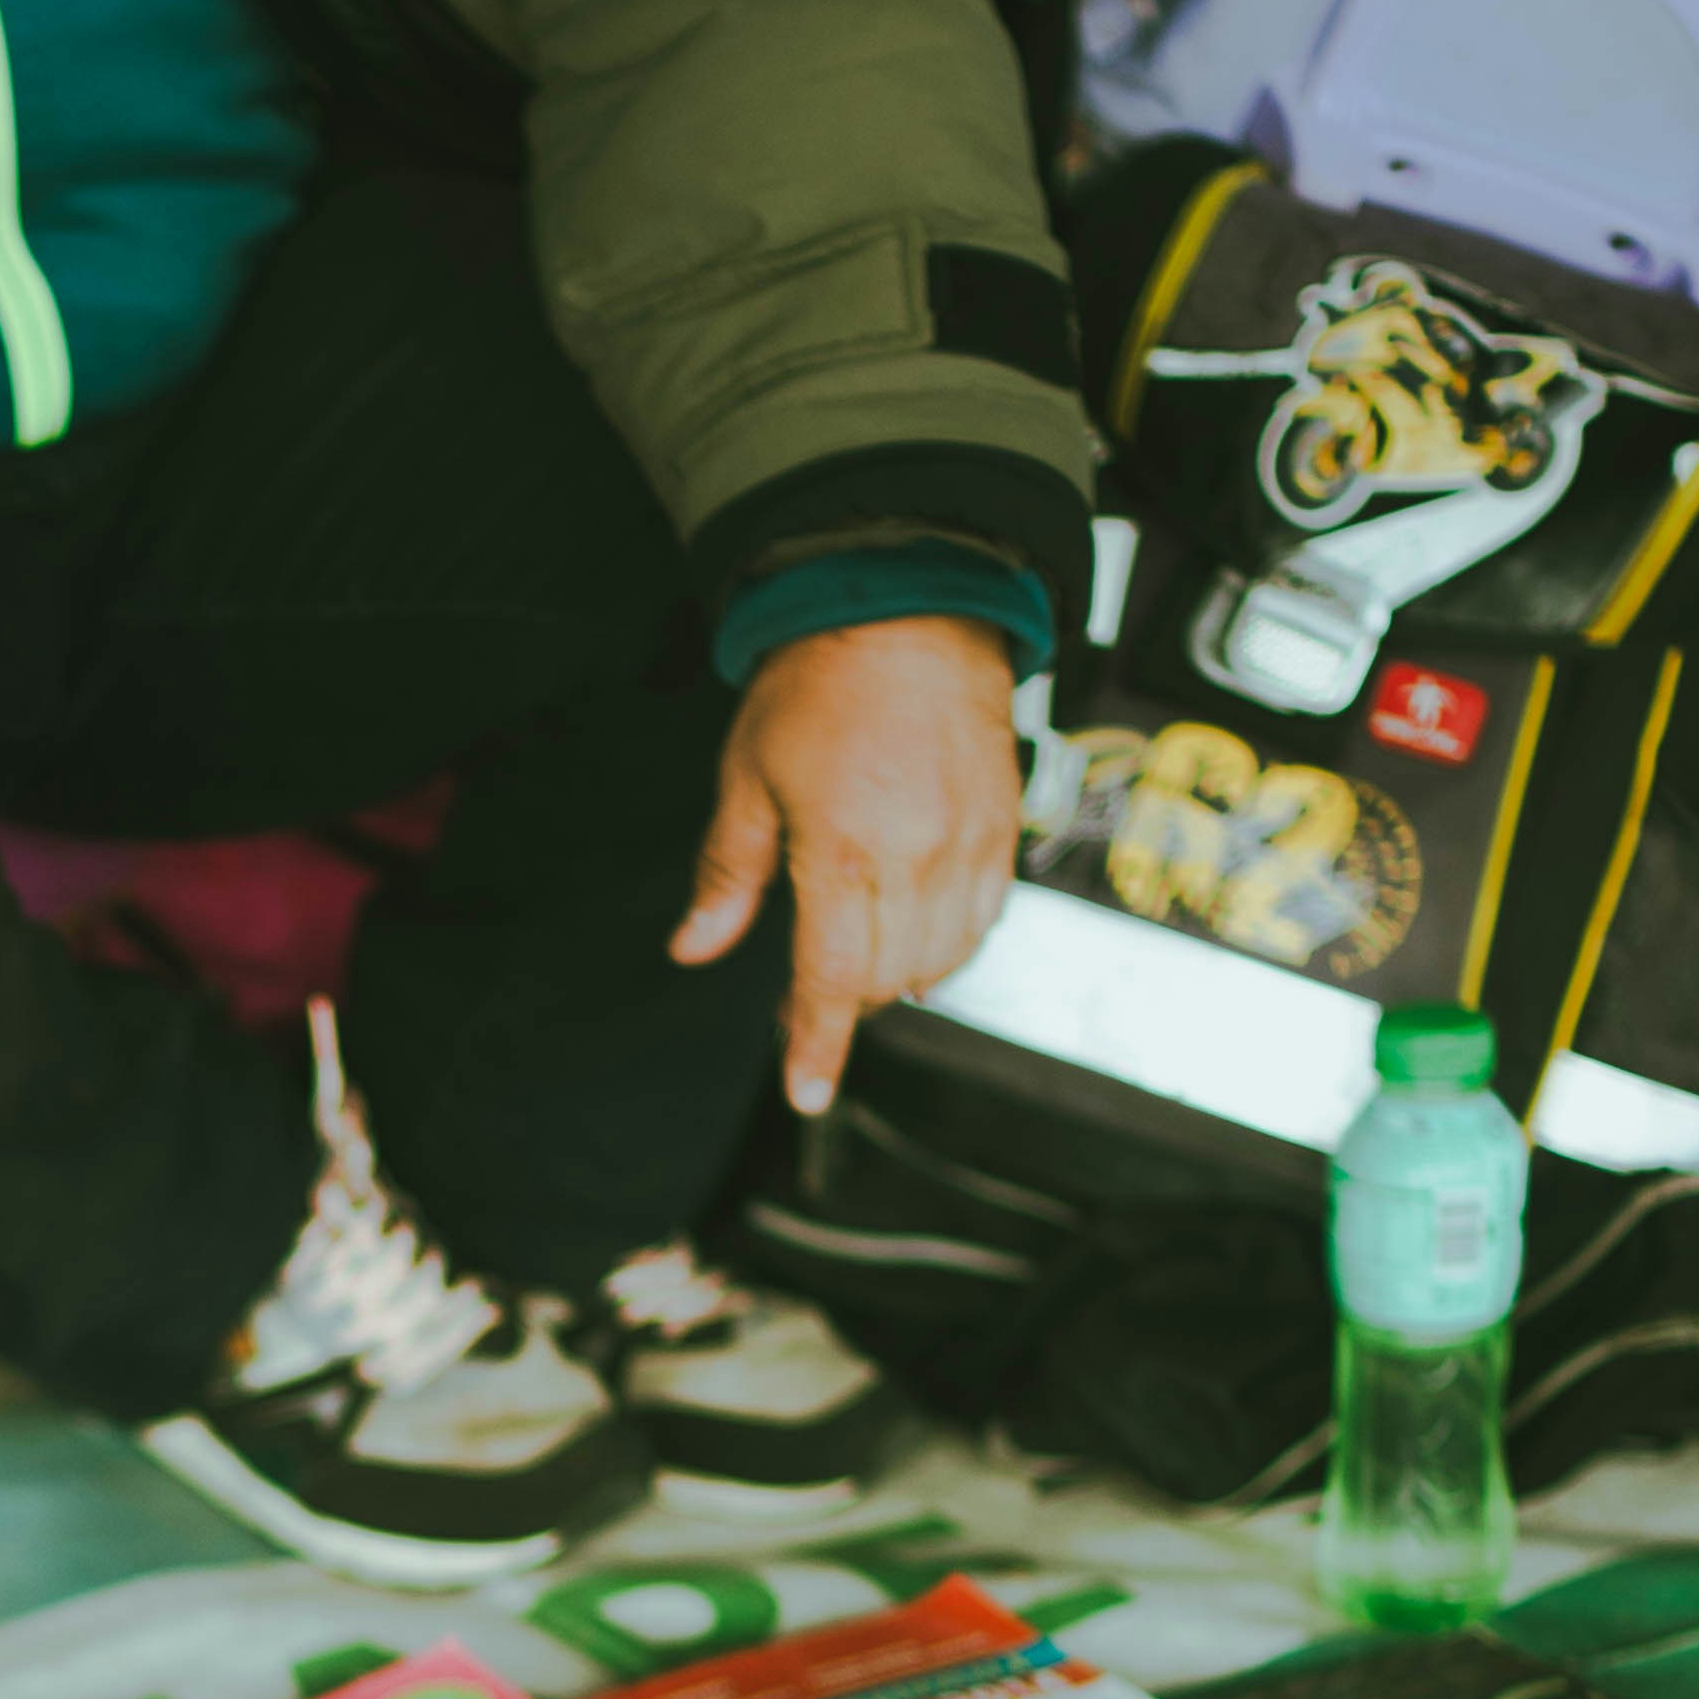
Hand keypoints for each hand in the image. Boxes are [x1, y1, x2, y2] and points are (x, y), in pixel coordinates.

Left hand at [671, 612, 1024, 1120]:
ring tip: (863, 947)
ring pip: (942, 959)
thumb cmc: (821, 681)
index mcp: (844, 849)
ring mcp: (969, 844)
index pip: (831, 980)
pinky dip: (949, 941)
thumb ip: (728, 876)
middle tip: (810, 988)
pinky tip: (918, 925)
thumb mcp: (746, 778)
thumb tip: (694, 948)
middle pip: (887, 980)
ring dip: (899, 975)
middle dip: (847, 1001)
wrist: (909, 605)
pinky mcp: (1004, 828)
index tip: (807, 1092)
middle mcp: (916, 856)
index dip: (816, 1045)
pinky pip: (984, 918)